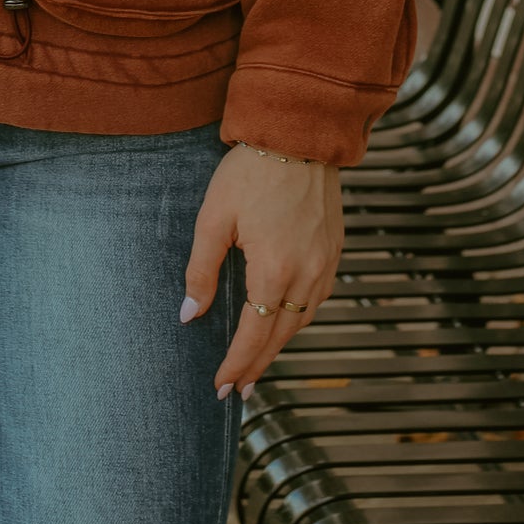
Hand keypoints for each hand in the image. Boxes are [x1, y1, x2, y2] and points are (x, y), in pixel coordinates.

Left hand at [181, 145, 343, 399]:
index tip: (220, 387)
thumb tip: (189, 314)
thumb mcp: (214, 217)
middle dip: (257, 366)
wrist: (299, 133)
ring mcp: (326, 263)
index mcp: (273, 271)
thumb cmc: (251, 171)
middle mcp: (306, 274)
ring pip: (302, 319)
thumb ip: (201, 269)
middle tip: (237, 391)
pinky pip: (317, 298)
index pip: (254, 335)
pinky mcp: (335, 249)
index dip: (236, 364)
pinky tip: (285, 320)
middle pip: (280, 336)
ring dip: (279, 345)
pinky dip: (298, 318)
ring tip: (257, 363)